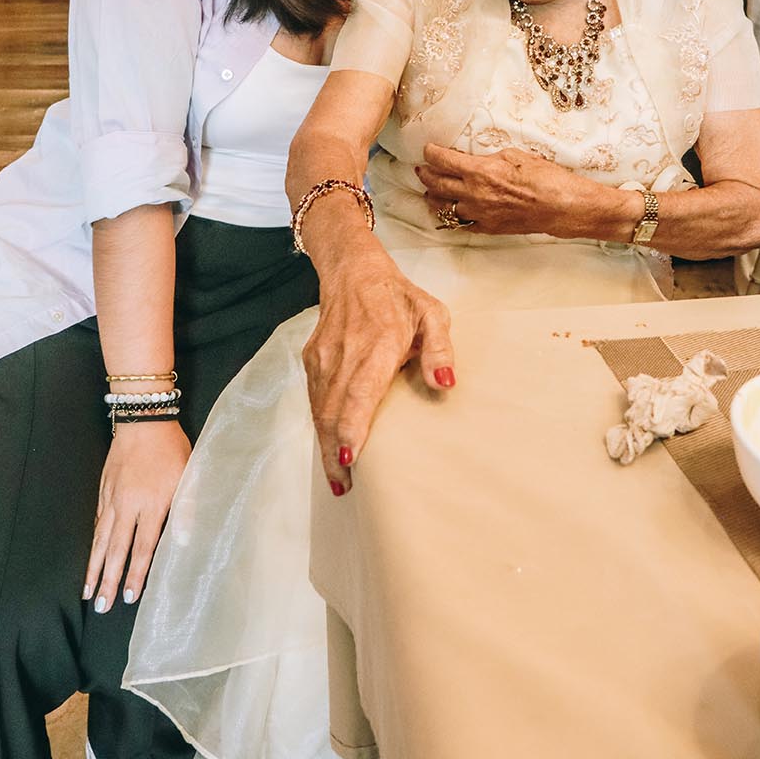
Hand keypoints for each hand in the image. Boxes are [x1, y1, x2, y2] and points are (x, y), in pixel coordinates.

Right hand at [83, 420, 191, 611]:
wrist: (144, 419)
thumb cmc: (171, 447)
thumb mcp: (189, 475)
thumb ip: (187, 510)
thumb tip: (184, 542)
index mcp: (152, 504)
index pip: (143, 547)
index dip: (135, 573)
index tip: (128, 596)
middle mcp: (128, 505)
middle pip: (116, 549)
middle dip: (108, 580)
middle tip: (100, 606)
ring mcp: (112, 498)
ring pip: (101, 539)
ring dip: (94, 567)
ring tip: (88, 590)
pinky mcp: (104, 489)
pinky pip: (97, 522)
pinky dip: (94, 542)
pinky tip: (92, 555)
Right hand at [305, 257, 454, 494]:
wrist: (353, 272)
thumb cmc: (399, 298)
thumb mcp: (432, 313)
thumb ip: (440, 347)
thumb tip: (446, 381)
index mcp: (378, 343)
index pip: (359, 391)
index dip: (353, 426)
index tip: (351, 458)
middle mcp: (345, 352)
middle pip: (333, 409)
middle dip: (335, 450)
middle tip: (344, 486)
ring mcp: (324, 357)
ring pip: (320, 407)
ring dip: (326, 443)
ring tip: (338, 477)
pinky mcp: (313, 359)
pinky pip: (315, 398)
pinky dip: (320, 425)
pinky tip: (330, 446)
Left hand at [417, 143, 594, 235]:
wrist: (559, 206)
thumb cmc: (543, 176)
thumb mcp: (513, 155)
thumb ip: (487, 158)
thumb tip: (473, 160)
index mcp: (479, 171)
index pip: (442, 160)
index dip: (431, 153)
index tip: (428, 150)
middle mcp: (474, 194)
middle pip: (437, 183)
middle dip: (426, 174)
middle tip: (423, 169)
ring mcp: (479, 213)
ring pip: (442, 206)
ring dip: (434, 196)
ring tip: (430, 190)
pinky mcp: (487, 227)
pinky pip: (459, 223)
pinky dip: (450, 215)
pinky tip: (448, 210)